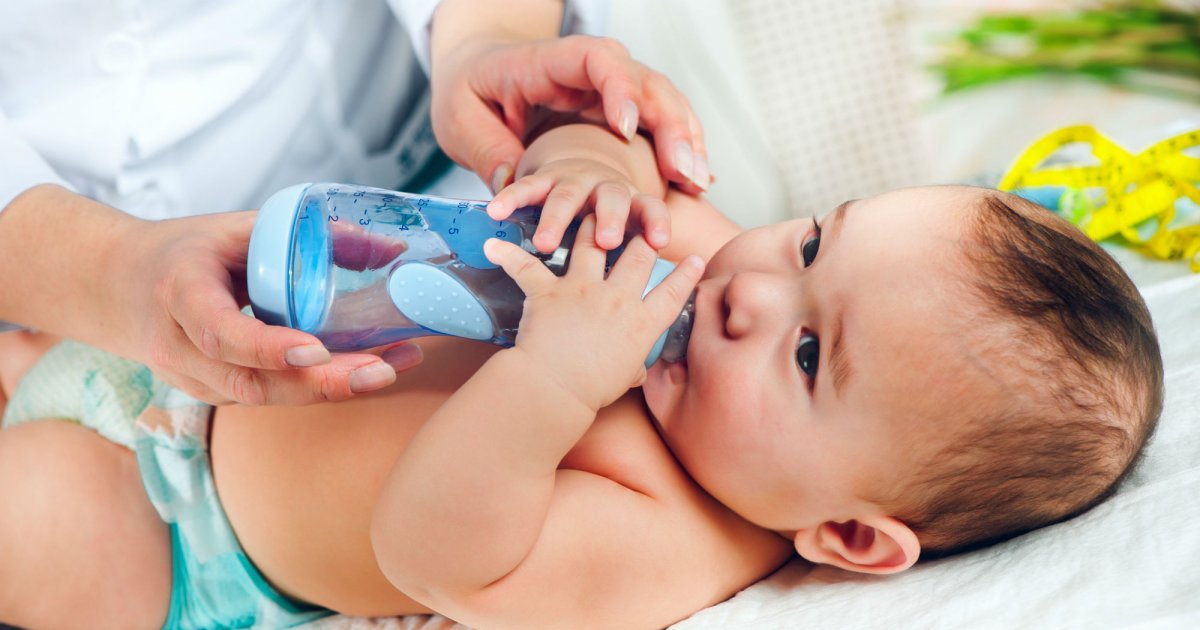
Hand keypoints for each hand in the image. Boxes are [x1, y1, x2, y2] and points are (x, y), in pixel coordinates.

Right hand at [113, 211, 422, 404]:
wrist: (117, 288)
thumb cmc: (183, 253)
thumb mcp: (232, 228)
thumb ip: (302, 233)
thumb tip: (390, 247)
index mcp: (178, 295)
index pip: (219, 333)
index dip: (266, 347)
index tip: (314, 348)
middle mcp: (180, 349)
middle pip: (251, 382)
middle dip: (321, 382)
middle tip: (382, 370)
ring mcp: (195, 380)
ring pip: (266, 398)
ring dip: (331, 389)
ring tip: (390, 368)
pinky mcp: (215, 394)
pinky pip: (270, 397)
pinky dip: (318, 388)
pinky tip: (366, 372)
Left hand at [432, 35, 710, 194]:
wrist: (479, 77)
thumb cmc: (469, 93)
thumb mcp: (460, 122)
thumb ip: (486, 153)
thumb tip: (512, 192)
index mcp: (550, 62)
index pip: (598, 60)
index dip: (618, 89)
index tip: (625, 126)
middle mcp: (591, 72)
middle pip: (646, 83)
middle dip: (670, 125)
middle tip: (683, 170)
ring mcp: (612, 91)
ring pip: (664, 104)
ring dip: (686, 141)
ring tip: (697, 184)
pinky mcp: (620, 114)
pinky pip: (660, 125)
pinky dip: (681, 151)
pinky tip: (695, 184)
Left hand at [483, 216, 703, 412]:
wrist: (557, 390)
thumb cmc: (592, 391)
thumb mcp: (624, 379)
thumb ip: (634, 368)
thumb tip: (639, 374)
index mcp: (641, 324)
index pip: (672, 294)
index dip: (686, 275)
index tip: (695, 259)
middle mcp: (618, 300)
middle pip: (638, 256)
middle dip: (641, 235)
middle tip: (639, 225)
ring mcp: (582, 291)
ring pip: (592, 243)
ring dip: (592, 224)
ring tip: (591, 211)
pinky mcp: (548, 292)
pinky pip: (526, 266)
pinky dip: (508, 255)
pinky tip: (494, 244)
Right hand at [487, 157, 669, 252]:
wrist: (587, 173)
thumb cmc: (612, 223)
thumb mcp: (632, 235)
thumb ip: (644, 261)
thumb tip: (674, 291)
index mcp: (635, 205)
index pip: (651, 208)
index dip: (656, 221)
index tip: (660, 241)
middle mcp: (608, 188)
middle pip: (613, 200)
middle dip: (610, 218)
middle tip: (606, 242)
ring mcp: (575, 181)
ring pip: (567, 196)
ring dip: (558, 218)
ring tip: (546, 244)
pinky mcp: (545, 179)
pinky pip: (528, 187)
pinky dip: (512, 197)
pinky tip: (496, 211)